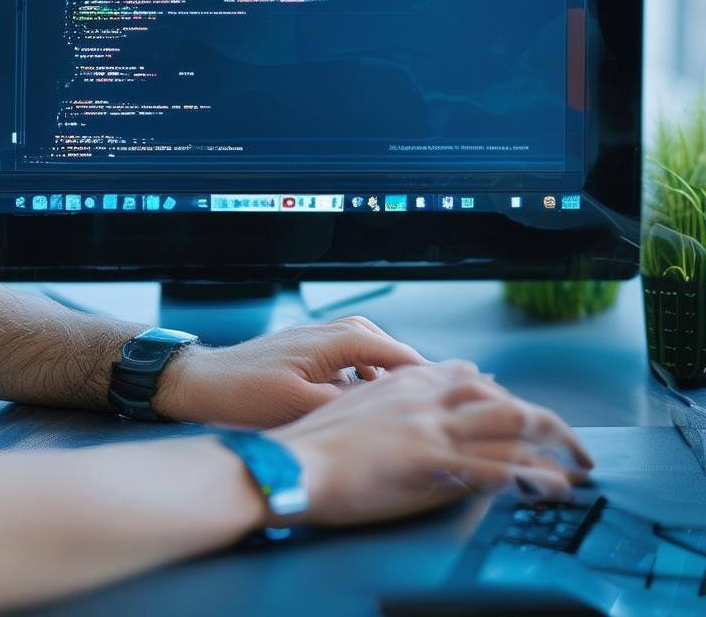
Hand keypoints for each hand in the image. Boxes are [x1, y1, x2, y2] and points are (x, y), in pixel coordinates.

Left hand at [154, 315, 426, 425]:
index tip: (457, 388)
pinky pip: (353, 358)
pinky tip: (371, 400)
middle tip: (444, 399)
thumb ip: (346, 404)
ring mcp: (320, 339)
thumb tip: (385, 410)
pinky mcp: (310, 352)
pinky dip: (368, 375)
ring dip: (390, 374)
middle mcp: (331, 332)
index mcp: (333, 340)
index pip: (394, 351)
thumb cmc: (245, 393)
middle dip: (414, 372)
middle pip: (387, 348)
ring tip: (414, 401)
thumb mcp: (300, 406)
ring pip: (371, 352)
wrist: (204, 383)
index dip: (427, 373)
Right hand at [270, 361, 593, 526]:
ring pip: (510, 426)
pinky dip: (533, 479)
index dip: (504, 398)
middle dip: (544, 419)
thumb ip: (390, 398)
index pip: (470, 380)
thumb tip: (413, 401)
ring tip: (578, 464)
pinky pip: (497, 470)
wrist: (290, 461)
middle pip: (501, 399)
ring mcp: (431, 431)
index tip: (521, 414)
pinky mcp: (432, 465)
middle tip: (568, 442)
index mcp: (405, 382)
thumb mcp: (353, 404)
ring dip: (552, 444)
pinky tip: (553, 490)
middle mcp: (425, 399)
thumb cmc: (312, 439)